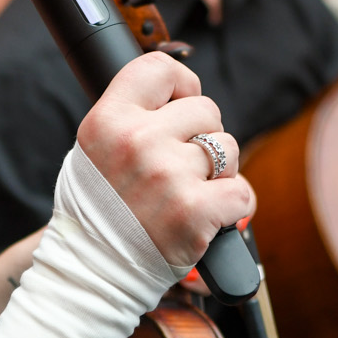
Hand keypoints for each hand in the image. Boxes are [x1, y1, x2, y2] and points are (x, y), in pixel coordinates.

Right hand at [78, 51, 254, 270]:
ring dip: (220, 171)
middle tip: (183, 165)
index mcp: (109, 120)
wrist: (96, 268)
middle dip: (204, 135)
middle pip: (206, 109)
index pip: (160, 69)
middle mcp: (138, 141)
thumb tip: (179, 92)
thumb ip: (131, 116)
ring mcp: (168, 175)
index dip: (182, 83)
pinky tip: (209, 215)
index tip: (182, 104)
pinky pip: (241, 192)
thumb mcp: (95, 148)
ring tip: (191, 191)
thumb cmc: (100, 208)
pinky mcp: (194, 211)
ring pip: (228, 149)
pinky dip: (234, 206)